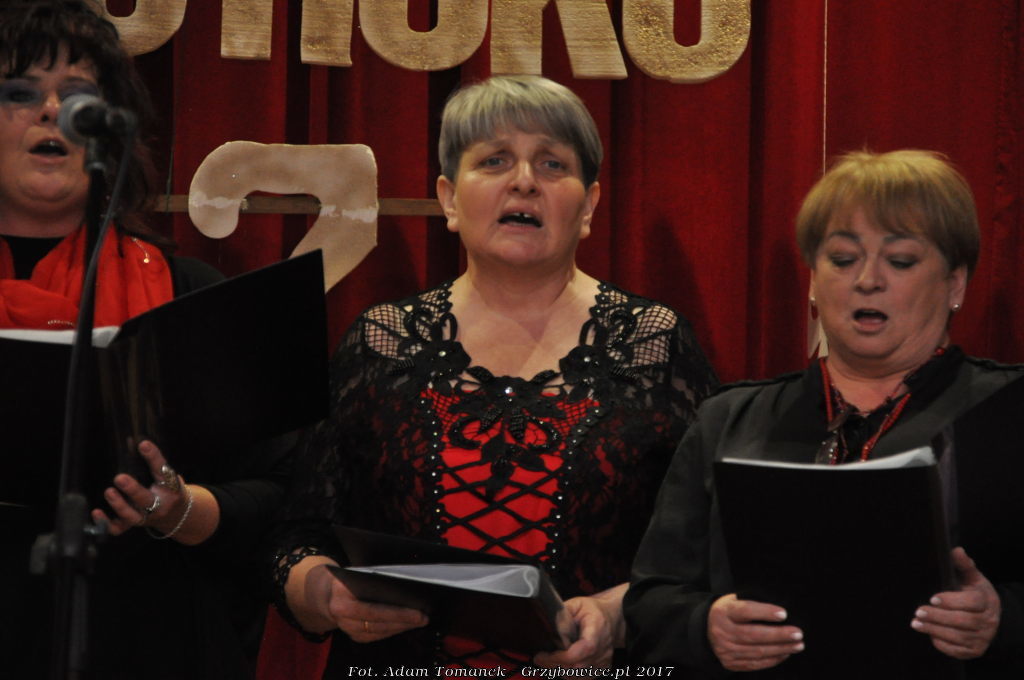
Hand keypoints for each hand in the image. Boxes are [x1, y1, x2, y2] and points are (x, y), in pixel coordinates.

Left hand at [90, 440, 190, 536]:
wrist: (176, 514)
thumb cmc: (168, 489)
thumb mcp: (167, 475)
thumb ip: (154, 462)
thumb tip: (135, 441)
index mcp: (170, 488)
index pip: (163, 471)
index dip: (153, 457)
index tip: (143, 445)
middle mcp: (158, 505)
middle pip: (145, 499)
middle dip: (132, 489)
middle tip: (120, 478)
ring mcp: (144, 517)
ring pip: (131, 516)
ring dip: (119, 505)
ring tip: (109, 492)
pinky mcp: (132, 525)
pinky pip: (118, 528)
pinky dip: (106, 522)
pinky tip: (96, 512)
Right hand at [305, 563, 428, 641]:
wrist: (324, 592)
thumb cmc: (347, 576)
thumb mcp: (356, 570)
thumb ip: (374, 575)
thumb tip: (406, 578)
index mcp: (341, 594)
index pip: (373, 608)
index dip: (397, 612)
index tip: (417, 608)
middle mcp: (341, 614)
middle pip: (377, 622)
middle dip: (403, 620)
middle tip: (424, 616)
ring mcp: (346, 628)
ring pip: (378, 632)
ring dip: (401, 627)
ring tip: (420, 620)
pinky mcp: (353, 636)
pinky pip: (376, 636)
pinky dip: (392, 630)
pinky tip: (406, 624)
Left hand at [533, 583, 626, 667]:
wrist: (611, 618)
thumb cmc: (592, 611)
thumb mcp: (576, 604)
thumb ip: (562, 614)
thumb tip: (549, 626)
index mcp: (598, 627)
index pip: (586, 648)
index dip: (564, 656)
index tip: (545, 654)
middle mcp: (604, 647)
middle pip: (579, 666)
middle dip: (555, 664)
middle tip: (540, 658)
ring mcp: (604, 660)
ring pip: (579, 675)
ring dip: (560, 670)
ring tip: (547, 661)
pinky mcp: (602, 668)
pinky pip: (583, 678)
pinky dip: (569, 675)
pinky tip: (559, 665)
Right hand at [707, 594, 803, 671]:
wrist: (705, 629)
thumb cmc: (728, 611)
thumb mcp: (734, 601)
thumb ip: (752, 603)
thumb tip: (781, 611)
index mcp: (724, 612)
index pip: (745, 611)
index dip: (765, 612)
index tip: (784, 614)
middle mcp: (723, 631)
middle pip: (753, 635)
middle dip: (778, 635)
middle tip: (798, 633)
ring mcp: (726, 649)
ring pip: (757, 651)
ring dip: (781, 649)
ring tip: (798, 645)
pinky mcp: (730, 662)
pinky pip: (755, 663)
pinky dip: (772, 659)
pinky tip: (785, 653)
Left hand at [912, 547, 999, 658]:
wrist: (990, 617)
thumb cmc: (976, 594)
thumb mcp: (972, 578)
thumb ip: (963, 565)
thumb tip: (955, 550)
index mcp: (986, 601)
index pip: (973, 602)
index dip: (952, 601)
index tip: (933, 598)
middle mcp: (988, 621)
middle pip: (964, 621)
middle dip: (939, 616)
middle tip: (919, 611)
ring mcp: (982, 638)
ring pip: (958, 637)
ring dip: (935, 629)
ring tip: (916, 623)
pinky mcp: (974, 650)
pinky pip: (957, 650)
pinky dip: (942, 643)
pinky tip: (929, 633)